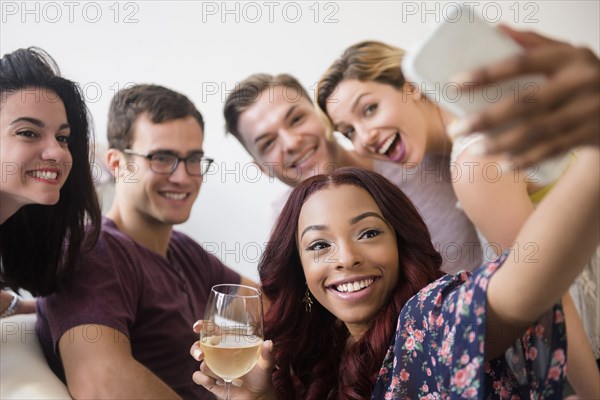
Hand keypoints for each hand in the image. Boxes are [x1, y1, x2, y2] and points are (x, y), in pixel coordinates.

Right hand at [190, 320, 276, 399]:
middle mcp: (218, 354)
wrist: (257, 397)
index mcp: (229, 344)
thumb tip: (269, 343)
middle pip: (199, 346)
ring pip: (201, 364)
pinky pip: (198, 378)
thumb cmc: (260, 376)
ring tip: (221, 376)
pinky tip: (213, 382)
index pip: (212, 331)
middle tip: (201, 355)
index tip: (197, 327)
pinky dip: (203, 379)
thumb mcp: (265, 364)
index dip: (203, 326)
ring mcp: (214, 368)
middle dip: (195, 349)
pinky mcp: (210, 382)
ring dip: (209, 369)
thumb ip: (267, 354)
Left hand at [456, 26, 598, 163]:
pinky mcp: (589, 134)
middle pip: (524, 103)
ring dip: (502, 143)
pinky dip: (526, 159)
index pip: (521, 62)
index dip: (487, 74)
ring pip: (536, 131)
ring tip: (475, 149)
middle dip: (486, 119)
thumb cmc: (582, 76)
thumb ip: (534, 44)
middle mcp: (579, 82)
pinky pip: (551, 149)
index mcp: (568, 57)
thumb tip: (497, 31)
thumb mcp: (567, 54)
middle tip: (457, 129)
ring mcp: (586, 110)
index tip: (456, 83)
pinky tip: (504, 164)